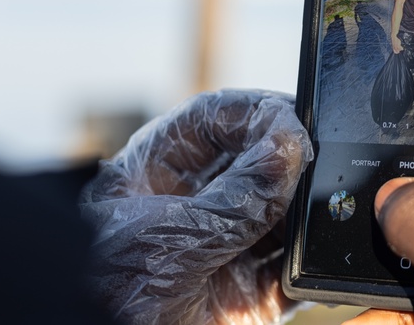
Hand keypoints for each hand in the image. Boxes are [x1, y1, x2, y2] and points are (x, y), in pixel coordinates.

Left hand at [80, 89, 313, 324]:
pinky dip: (309, 265)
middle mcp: (194, 206)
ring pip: (282, 213)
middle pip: (256, 161)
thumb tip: (289, 150)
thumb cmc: (101, 300)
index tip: (292, 124)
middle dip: (288, 161)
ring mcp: (222, 251)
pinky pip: (291, 269)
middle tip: (312, 164)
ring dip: (303, 213)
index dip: (255, 112)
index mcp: (155, 175)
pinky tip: (312, 257)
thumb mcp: (169, 243)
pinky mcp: (246, 296)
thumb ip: (236, 199)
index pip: (215, 118)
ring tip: (312, 212)